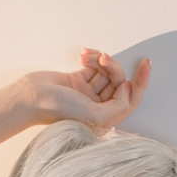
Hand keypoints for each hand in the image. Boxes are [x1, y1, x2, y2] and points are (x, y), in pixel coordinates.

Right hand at [19, 48, 150, 129]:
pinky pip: (93, 66)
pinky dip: (92, 58)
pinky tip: (83, 55)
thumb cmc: (58, 110)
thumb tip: (127, 89)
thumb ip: (118, 106)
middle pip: (118, 83)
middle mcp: (98, 108)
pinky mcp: (78, 81)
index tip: (146, 65)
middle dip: (114, 68)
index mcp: (104, 120)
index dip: (140, 83)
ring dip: (100, 60)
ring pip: (106, 72)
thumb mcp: (94, 115)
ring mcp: (88, 94)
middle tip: (104, 59)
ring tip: (88, 57)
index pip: (130, 101)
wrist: (31, 98)